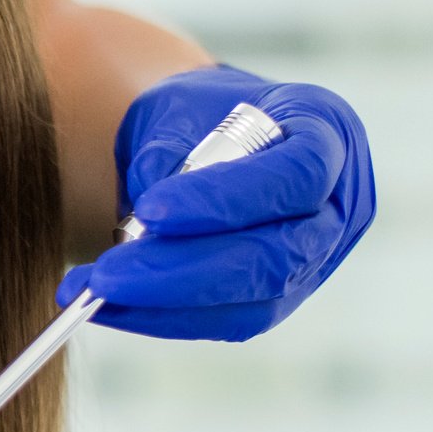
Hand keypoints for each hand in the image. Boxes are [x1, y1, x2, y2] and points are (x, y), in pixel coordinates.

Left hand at [56, 65, 374, 340]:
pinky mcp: (280, 298)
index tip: (149, 210)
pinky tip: (107, 307)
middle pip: (276, 254)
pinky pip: (225, 321)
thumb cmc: (194, 117)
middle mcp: (340, 204)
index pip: (294, 175)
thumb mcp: (176, 110)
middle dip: (182, 269)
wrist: (199, 142)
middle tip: (104, 274)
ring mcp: (317, 259)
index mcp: (329, 132)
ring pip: (252, 300)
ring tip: (92, 291)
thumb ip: (169, 154)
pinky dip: (161, 317)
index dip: (225, 198)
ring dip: (164, 303)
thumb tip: (148, 230)